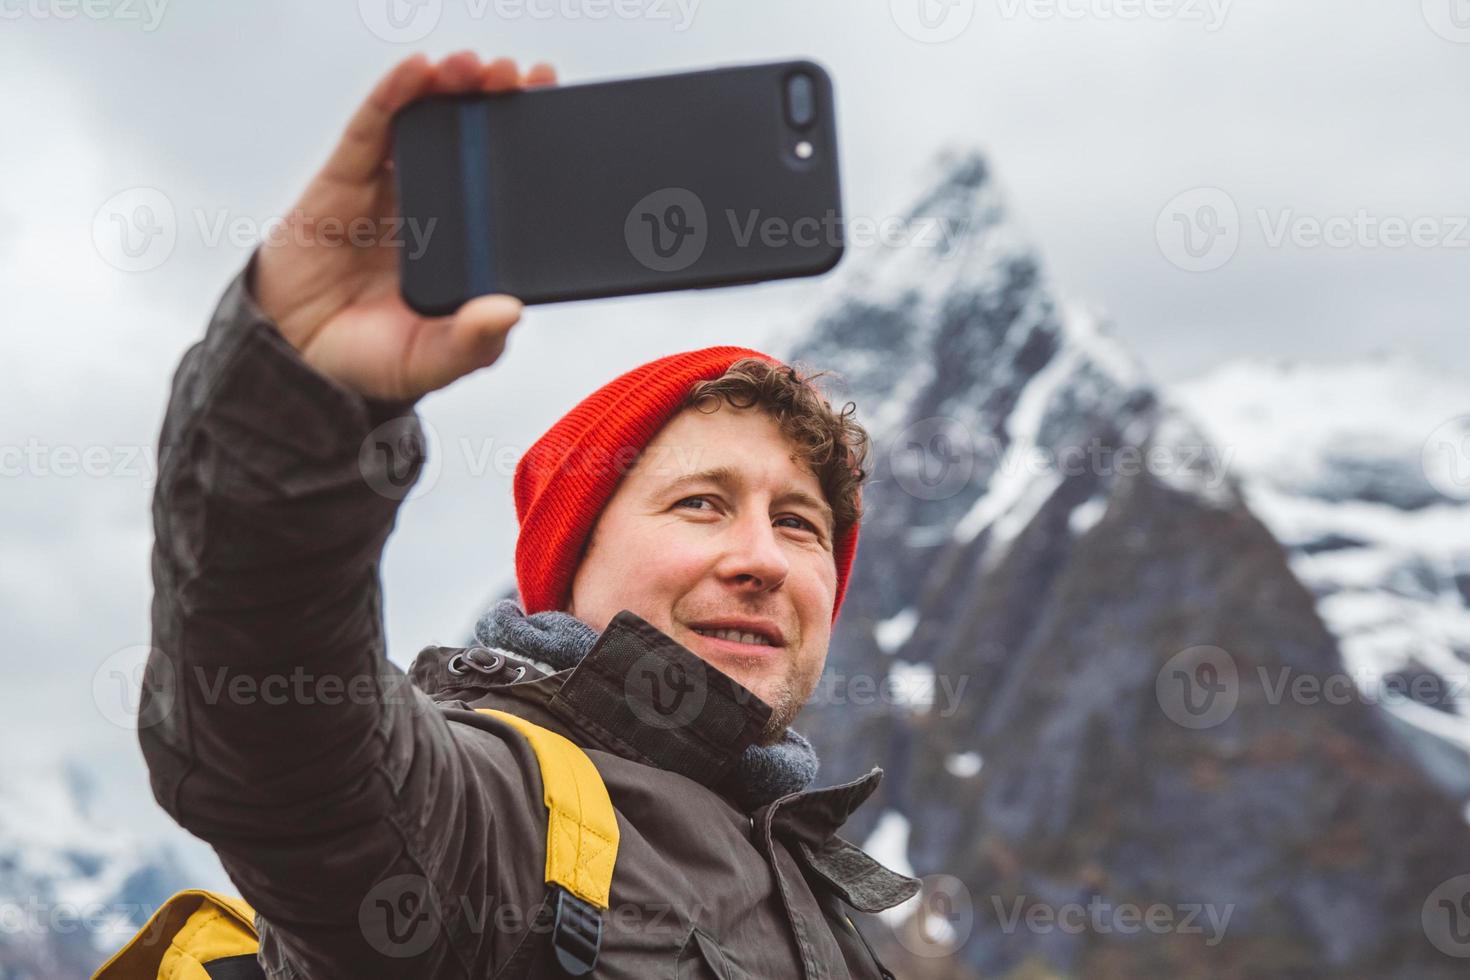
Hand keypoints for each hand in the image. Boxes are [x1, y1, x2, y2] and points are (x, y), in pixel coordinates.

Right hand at [252, 52, 556, 401]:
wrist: (296, 361)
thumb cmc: (373, 360)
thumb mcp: (433, 361)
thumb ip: (472, 342)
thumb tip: (510, 310)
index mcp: (468, 245)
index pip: (506, 185)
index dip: (531, 144)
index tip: (557, 111)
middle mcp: (436, 209)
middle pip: (472, 140)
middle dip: (498, 101)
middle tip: (523, 75)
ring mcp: (391, 189)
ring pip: (426, 123)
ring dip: (451, 86)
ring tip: (476, 66)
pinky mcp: (345, 178)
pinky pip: (372, 128)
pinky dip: (394, 94)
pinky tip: (416, 70)